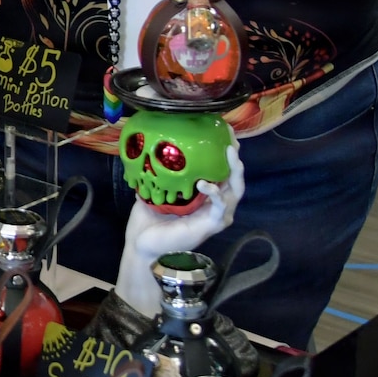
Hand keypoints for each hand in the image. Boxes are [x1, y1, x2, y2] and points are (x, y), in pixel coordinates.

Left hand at [114, 141, 244, 315]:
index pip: (221, 171)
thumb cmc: (148, 221)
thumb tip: (149, 150)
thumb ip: (157, 173)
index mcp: (203, 195)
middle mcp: (213, 204)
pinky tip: (205, 185)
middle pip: (234, 178)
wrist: (141, 245)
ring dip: (234, 172)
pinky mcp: (210, 227)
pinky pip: (221, 209)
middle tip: (232, 139)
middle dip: (236, 158)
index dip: (225, 153)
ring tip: (229, 154)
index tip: (224, 132)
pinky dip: (216, 195)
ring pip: (235, 192)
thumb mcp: (154, 190)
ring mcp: (215, 216)